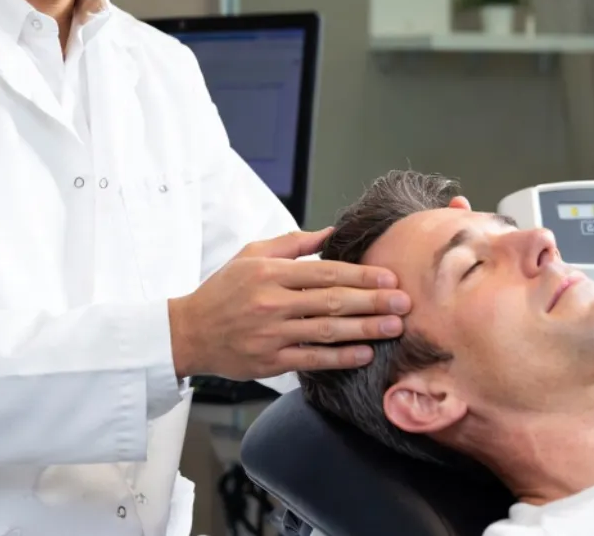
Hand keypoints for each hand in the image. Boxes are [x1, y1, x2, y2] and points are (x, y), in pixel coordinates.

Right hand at [168, 227, 411, 379]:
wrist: (189, 332)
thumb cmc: (223, 290)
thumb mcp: (251, 254)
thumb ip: (292, 243)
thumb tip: (331, 232)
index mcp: (269, 272)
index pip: (325, 272)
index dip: (361, 275)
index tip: (389, 277)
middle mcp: (271, 302)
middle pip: (332, 301)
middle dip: (373, 301)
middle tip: (404, 302)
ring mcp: (271, 334)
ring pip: (327, 331)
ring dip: (365, 329)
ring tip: (394, 327)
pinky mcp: (270, 361)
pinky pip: (313, 359)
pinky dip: (340, 357)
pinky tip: (364, 353)